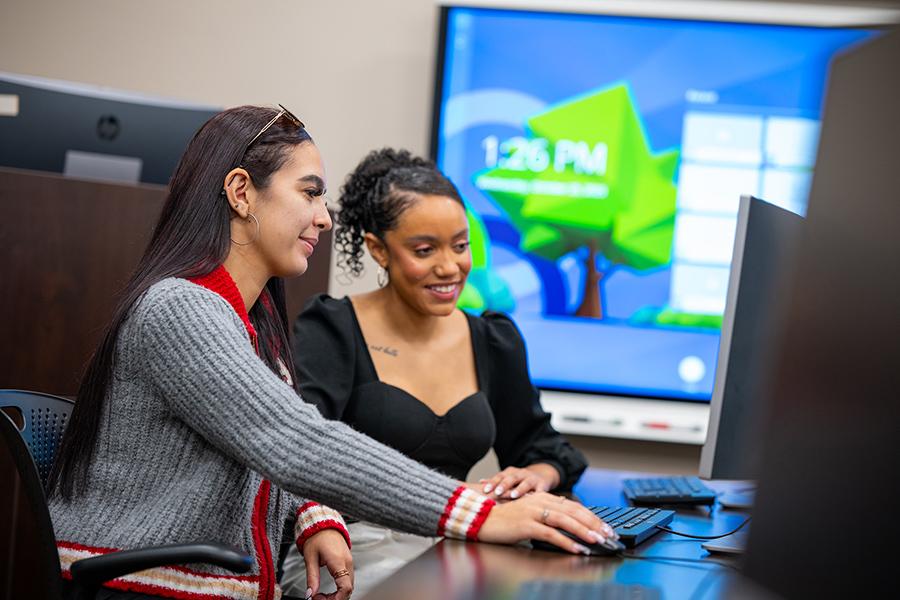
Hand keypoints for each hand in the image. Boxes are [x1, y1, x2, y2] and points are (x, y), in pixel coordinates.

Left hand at [302, 529, 353, 599]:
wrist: (324, 523)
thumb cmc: (317, 537)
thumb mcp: (310, 558)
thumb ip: (312, 578)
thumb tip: (310, 595)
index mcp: (338, 561)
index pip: (345, 587)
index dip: (336, 599)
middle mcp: (347, 562)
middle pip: (348, 589)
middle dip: (334, 598)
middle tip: (318, 598)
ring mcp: (349, 562)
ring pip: (348, 585)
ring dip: (337, 594)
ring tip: (321, 594)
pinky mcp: (348, 562)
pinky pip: (347, 579)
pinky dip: (339, 588)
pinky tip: (329, 589)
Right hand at [476, 491, 616, 554]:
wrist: (481, 517)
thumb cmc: (504, 518)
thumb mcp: (528, 510)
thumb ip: (546, 511)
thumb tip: (565, 514)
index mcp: (542, 497)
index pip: (573, 505)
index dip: (591, 516)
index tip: (605, 527)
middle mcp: (540, 502)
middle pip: (573, 511)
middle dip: (594, 523)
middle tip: (609, 534)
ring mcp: (533, 512)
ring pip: (565, 521)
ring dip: (584, 531)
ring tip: (598, 541)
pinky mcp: (526, 525)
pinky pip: (551, 534)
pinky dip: (566, 541)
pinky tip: (577, 548)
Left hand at [479, 464, 559, 499]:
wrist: (542, 475)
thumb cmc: (520, 481)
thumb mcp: (509, 479)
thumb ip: (496, 481)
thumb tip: (479, 483)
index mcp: (510, 472)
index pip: (500, 476)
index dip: (492, 482)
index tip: (485, 490)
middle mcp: (521, 474)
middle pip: (511, 478)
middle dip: (504, 485)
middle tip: (497, 492)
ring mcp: (532, 479)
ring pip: (525, 483)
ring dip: (519, 489)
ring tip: (513, 495)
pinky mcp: (543, 485)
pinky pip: (540, 491)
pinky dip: (538, 495)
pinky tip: (534, 501)